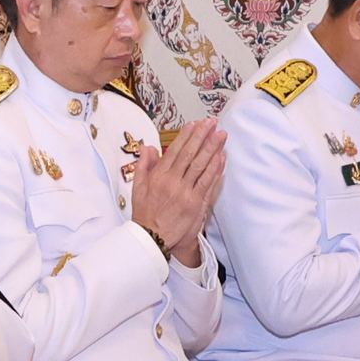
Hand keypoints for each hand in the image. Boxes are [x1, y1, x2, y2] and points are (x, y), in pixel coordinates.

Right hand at [129, 116, 226, 262]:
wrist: (152, 237)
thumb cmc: (145, 213)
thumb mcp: (138, 187)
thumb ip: (144, 165)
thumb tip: (149, 147)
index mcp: (159, 175)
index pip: (175, 150)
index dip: (187, 135)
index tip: (195, 124)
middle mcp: (173, 181)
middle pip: (190, 154)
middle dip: (202, 136)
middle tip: (212, 123)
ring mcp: (185, 192)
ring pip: (201, 166)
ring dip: (212, 148)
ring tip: (221, 135)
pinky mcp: (195, 203)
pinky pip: (207, 183)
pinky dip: (215, 169)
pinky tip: (221, 158)